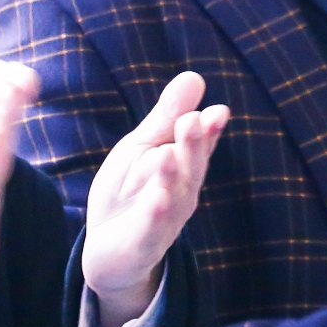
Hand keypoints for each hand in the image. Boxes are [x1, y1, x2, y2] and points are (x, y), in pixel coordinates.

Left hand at [80, 71, 230, 326]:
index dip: (209, 130)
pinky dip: (157, 214)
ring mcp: (166, 219)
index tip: (218, 112)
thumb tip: (195, 76)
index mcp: (183, 164)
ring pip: (175, 196)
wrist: (109, 250)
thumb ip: (167, 116)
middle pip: (192, 166)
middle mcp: (182, 191)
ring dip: (174, 176)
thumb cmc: (131, 191)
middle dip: (194, 145)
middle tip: (195, 121)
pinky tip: (158, 198)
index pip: (200, 143)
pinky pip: (153, 227)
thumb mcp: (144, 147)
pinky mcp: (144, 241)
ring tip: (170, 153)